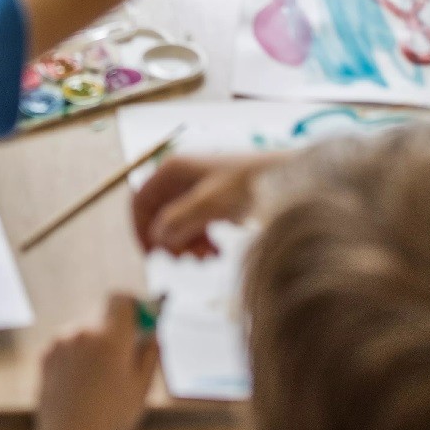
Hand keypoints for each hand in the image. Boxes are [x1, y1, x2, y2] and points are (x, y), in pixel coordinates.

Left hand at [35, 294, 158, 429]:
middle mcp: (82, 332)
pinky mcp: (45, 354)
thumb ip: (150, 353)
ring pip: (84, 328)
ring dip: (95, 340)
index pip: (120, 298)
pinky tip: (82, 380)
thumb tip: (153, 332)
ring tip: (101, 374)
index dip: (133, 305)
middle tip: (125, 348)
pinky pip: (67, 342)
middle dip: (115, 325)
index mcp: (109, 338)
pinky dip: (77, 352)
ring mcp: (60, 342)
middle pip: (102, 312)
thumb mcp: (141, 388)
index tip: (141, 319)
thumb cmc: (110, 418)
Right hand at [131, 154, 270, 257]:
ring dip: (187, 243)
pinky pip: (197, 223)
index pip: (141, 201)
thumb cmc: (248, 185)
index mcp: (173, 169)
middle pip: (160, 214)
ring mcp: (198, 187)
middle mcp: (181, 176)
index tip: (153, 256)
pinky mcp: (214, 198)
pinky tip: (216, 251)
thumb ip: (178, 221)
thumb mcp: (210, 204)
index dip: (142, 230)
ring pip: (179, 222)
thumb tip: (156, 239)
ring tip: (208, 257)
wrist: (288, 177)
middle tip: (186, 260)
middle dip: (170, 240)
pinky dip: (202, 239)